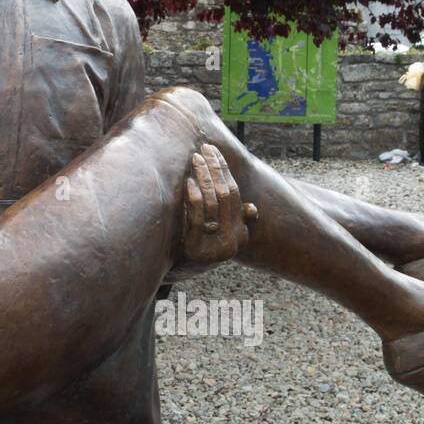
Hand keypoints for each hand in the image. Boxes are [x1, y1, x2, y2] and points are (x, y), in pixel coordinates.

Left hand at [180, 144, 256, 268]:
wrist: (171, 275)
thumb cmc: (192, 247)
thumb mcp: (214, 234)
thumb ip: (230, 221)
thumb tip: (252, 210)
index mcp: (240, 233)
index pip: (234, 194)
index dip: (224, 170)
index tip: (213, 150)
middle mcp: (233, 241)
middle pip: (226, 196)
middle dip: (215, 169)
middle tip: (203, 149)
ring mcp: (216, 248)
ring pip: (213, 204)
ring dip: (204, 178)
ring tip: (194, 160)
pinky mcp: (196, 252)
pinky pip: (198, 219)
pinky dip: (194, 199)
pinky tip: (189, 183)